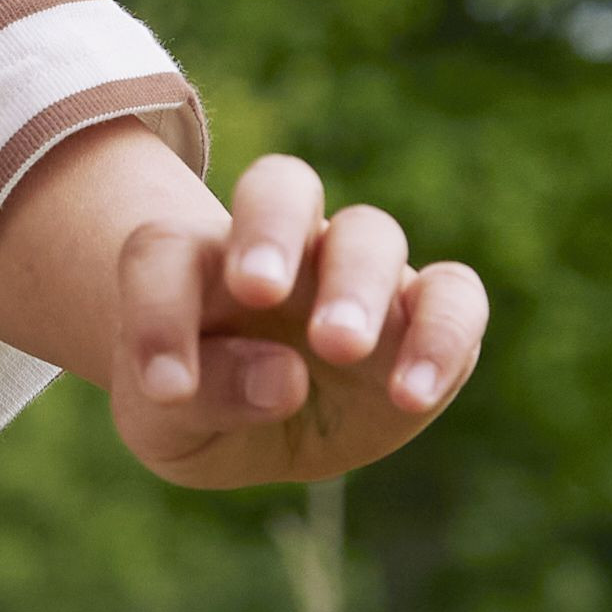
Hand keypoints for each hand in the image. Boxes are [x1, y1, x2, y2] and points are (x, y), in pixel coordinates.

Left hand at [108, 153, 486, 490]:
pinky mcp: (418, 316)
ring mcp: (352, 275)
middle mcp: (279, 248)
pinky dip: (443, 332)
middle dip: (270, 230)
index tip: (165, 388)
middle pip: (281, 186)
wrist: (248, 424)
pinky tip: (411, 394)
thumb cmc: (197, 404)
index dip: (158, 312)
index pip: (166, 250)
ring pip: (369, 233)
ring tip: (339, 348)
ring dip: (355, 284)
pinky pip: (454, 295)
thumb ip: (207, 395)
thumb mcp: (170, 425)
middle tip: (258, 291)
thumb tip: (285, 377)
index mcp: (195, 261)